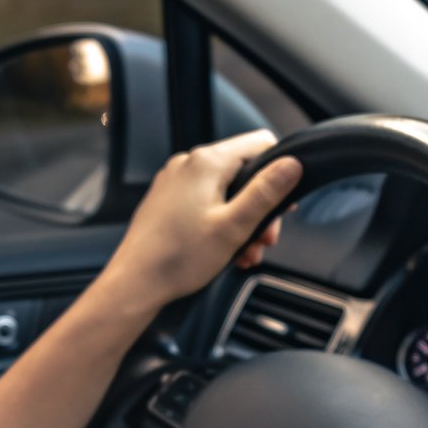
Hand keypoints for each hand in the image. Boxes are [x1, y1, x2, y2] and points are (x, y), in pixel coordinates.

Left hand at [99, 130, 302, 310]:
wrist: (135, 283)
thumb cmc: (178, 258)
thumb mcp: (234, 226)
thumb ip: (266, 192)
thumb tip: (292, 164)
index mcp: (206, 163)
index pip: (259, 144)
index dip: (279, 171)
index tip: (284, 204)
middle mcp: (187, 164)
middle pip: (243, 173)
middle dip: (260, 208)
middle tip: (264, 241)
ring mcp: (174, 181)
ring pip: (225, 192)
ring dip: (242, 222)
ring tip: (244, 253)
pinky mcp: (167, 200)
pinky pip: (205, 203)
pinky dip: (220, 223)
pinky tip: (224, 251)